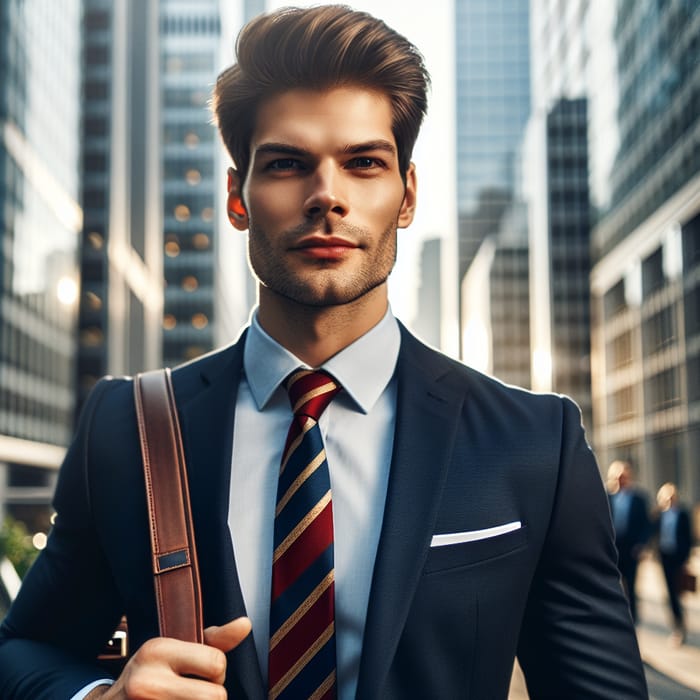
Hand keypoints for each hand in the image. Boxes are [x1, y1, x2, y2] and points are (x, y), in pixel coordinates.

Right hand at [87, 617, 251, 698]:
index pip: (217, 664)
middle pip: (215, 697)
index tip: (201, 674)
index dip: (216, 673)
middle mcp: (147, 681)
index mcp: (157, 650)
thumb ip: (213, 640)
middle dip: (212, 697)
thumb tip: (245, 624)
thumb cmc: (152, 674)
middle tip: (193, 693)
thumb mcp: (175, 650)